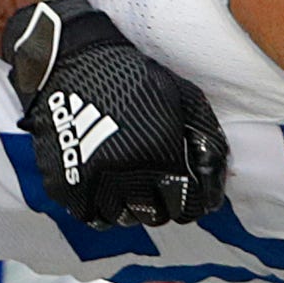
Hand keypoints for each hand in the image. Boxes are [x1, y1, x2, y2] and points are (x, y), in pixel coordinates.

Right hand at [3, 0, 228, 228]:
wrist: (70, 63)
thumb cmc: (133, 77)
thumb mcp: (183, 98)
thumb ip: (207, 140)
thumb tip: (217, 181)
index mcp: (160, 154)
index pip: (188, 206)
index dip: (193, 201)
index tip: (188, 192)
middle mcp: (127, 174)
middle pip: (156, 215)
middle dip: (163, 203)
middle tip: (158, 184)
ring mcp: (92, 182)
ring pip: (124, 219)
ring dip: (132, 207)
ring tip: (132, 184)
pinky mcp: (65, 184)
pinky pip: (91, 216)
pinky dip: (102, 209)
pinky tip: (107, 187)